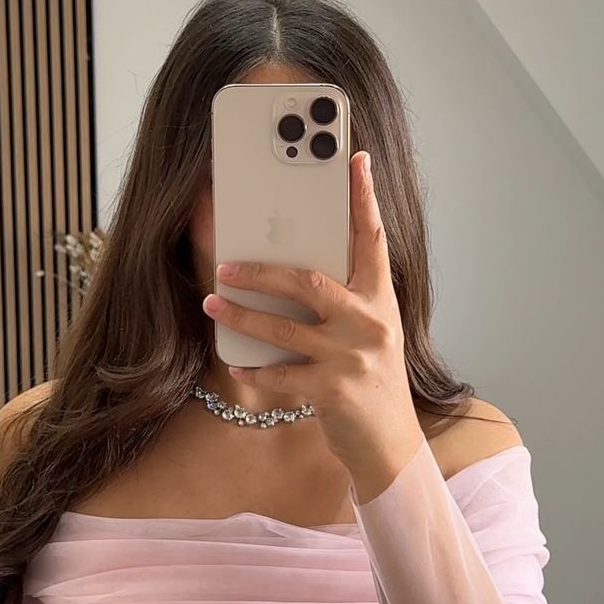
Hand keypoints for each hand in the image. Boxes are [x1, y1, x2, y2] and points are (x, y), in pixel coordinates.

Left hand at [201, 149, 424, 498]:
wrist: (390, 444)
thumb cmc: (372, 382)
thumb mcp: (370, 333)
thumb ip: (344, 300)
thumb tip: (291, 271)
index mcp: (380, 300)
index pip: (372, 238)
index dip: (363, 197)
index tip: (354, 159)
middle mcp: (370, 323)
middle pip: (309, 281)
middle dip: (262, 270)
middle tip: (225, 264)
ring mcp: (352, 357)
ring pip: (285, 328)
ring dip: (242, 316)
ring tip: (213, 305)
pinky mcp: (334, 391)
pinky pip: (281, 375)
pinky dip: (254, 369)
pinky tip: (235, 363)